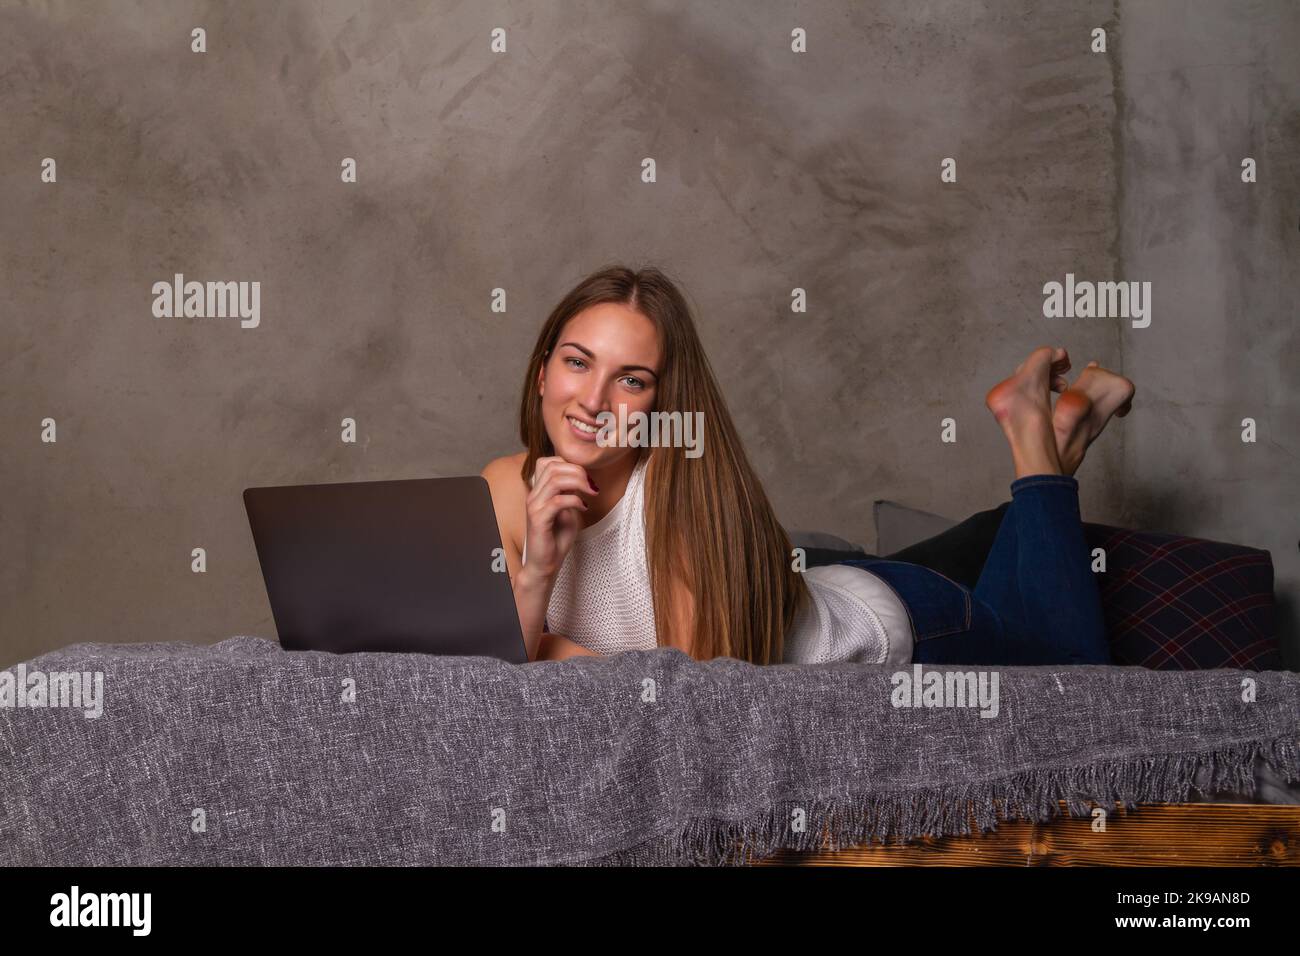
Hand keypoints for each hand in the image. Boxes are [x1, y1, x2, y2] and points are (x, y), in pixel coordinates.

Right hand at [521, 456, 597, 581]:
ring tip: (591, 493)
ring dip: (578, 483)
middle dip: (577, 471)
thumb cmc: (556, 538)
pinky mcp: (538, 519)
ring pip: (555, 479)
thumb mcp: (568, 510)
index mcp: (538, 491)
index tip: (585, 479)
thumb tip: (580, 479)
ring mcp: (534, 506)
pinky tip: (584, 508)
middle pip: (552, 466)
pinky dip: (575, 501)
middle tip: (591, 485)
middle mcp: (533, 495)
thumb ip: (570, 493)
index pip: (547, 462)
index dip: (569, 464)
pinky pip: (558, 500)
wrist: (544, 564)